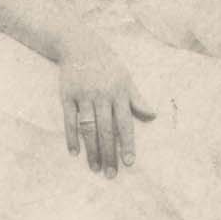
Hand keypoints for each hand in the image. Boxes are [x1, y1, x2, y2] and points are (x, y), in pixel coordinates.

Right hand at [59, 34, 155, 177]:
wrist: (80, 44)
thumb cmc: (107, 65)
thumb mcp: (126, 79)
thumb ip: (137, 99)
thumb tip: (153, 115)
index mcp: (119, 93)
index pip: (125, 123)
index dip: (127, 144)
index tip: (129, 162)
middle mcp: (101, 95)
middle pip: (106, 130)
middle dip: (109, 154)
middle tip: (111, 174)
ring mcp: (83, 96)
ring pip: (88, 128)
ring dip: (91, 150)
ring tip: (95, 168)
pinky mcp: (67, 95)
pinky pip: (69, 120)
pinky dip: (71, 137)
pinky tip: (75, 152)